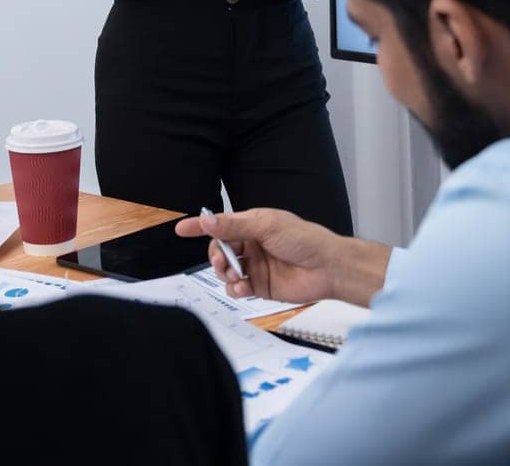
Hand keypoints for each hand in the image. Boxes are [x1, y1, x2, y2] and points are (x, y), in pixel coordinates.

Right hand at [174, 206, 398, 308]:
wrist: (327, 267)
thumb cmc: (304, 239)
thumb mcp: (266, 225)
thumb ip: (234, 225)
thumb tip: (207, 221)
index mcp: (253, 225)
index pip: (221, 225)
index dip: (201, 226)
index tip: (181, 228)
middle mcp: (252, 245)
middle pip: (220, 251)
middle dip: (217, 258)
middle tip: (224, 263)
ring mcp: (256, 266)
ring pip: (226, 272)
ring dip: (226, 275)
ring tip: (237, 277)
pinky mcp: (260, 286)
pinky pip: (237, 289)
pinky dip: (235, 289)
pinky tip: (243, 288)